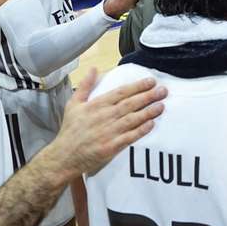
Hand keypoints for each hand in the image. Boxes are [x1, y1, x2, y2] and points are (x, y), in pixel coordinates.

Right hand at [47, 68, 165, 179]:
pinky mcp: (111, 147)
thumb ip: (85, 85)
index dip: (137, 86)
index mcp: (96, 105)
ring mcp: (108, 132)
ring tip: (161, 105)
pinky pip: (129, 137)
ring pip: (132, 119)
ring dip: (148, 112)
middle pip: (129, 104)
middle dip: (147, 96)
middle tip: (163, 91)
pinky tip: (151, 124)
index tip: (151, 81)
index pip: (120, 92)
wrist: (63, 156)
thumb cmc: (70, 130)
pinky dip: (141, 130)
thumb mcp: (73, 104)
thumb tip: (94, 68)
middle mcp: (103, 116)